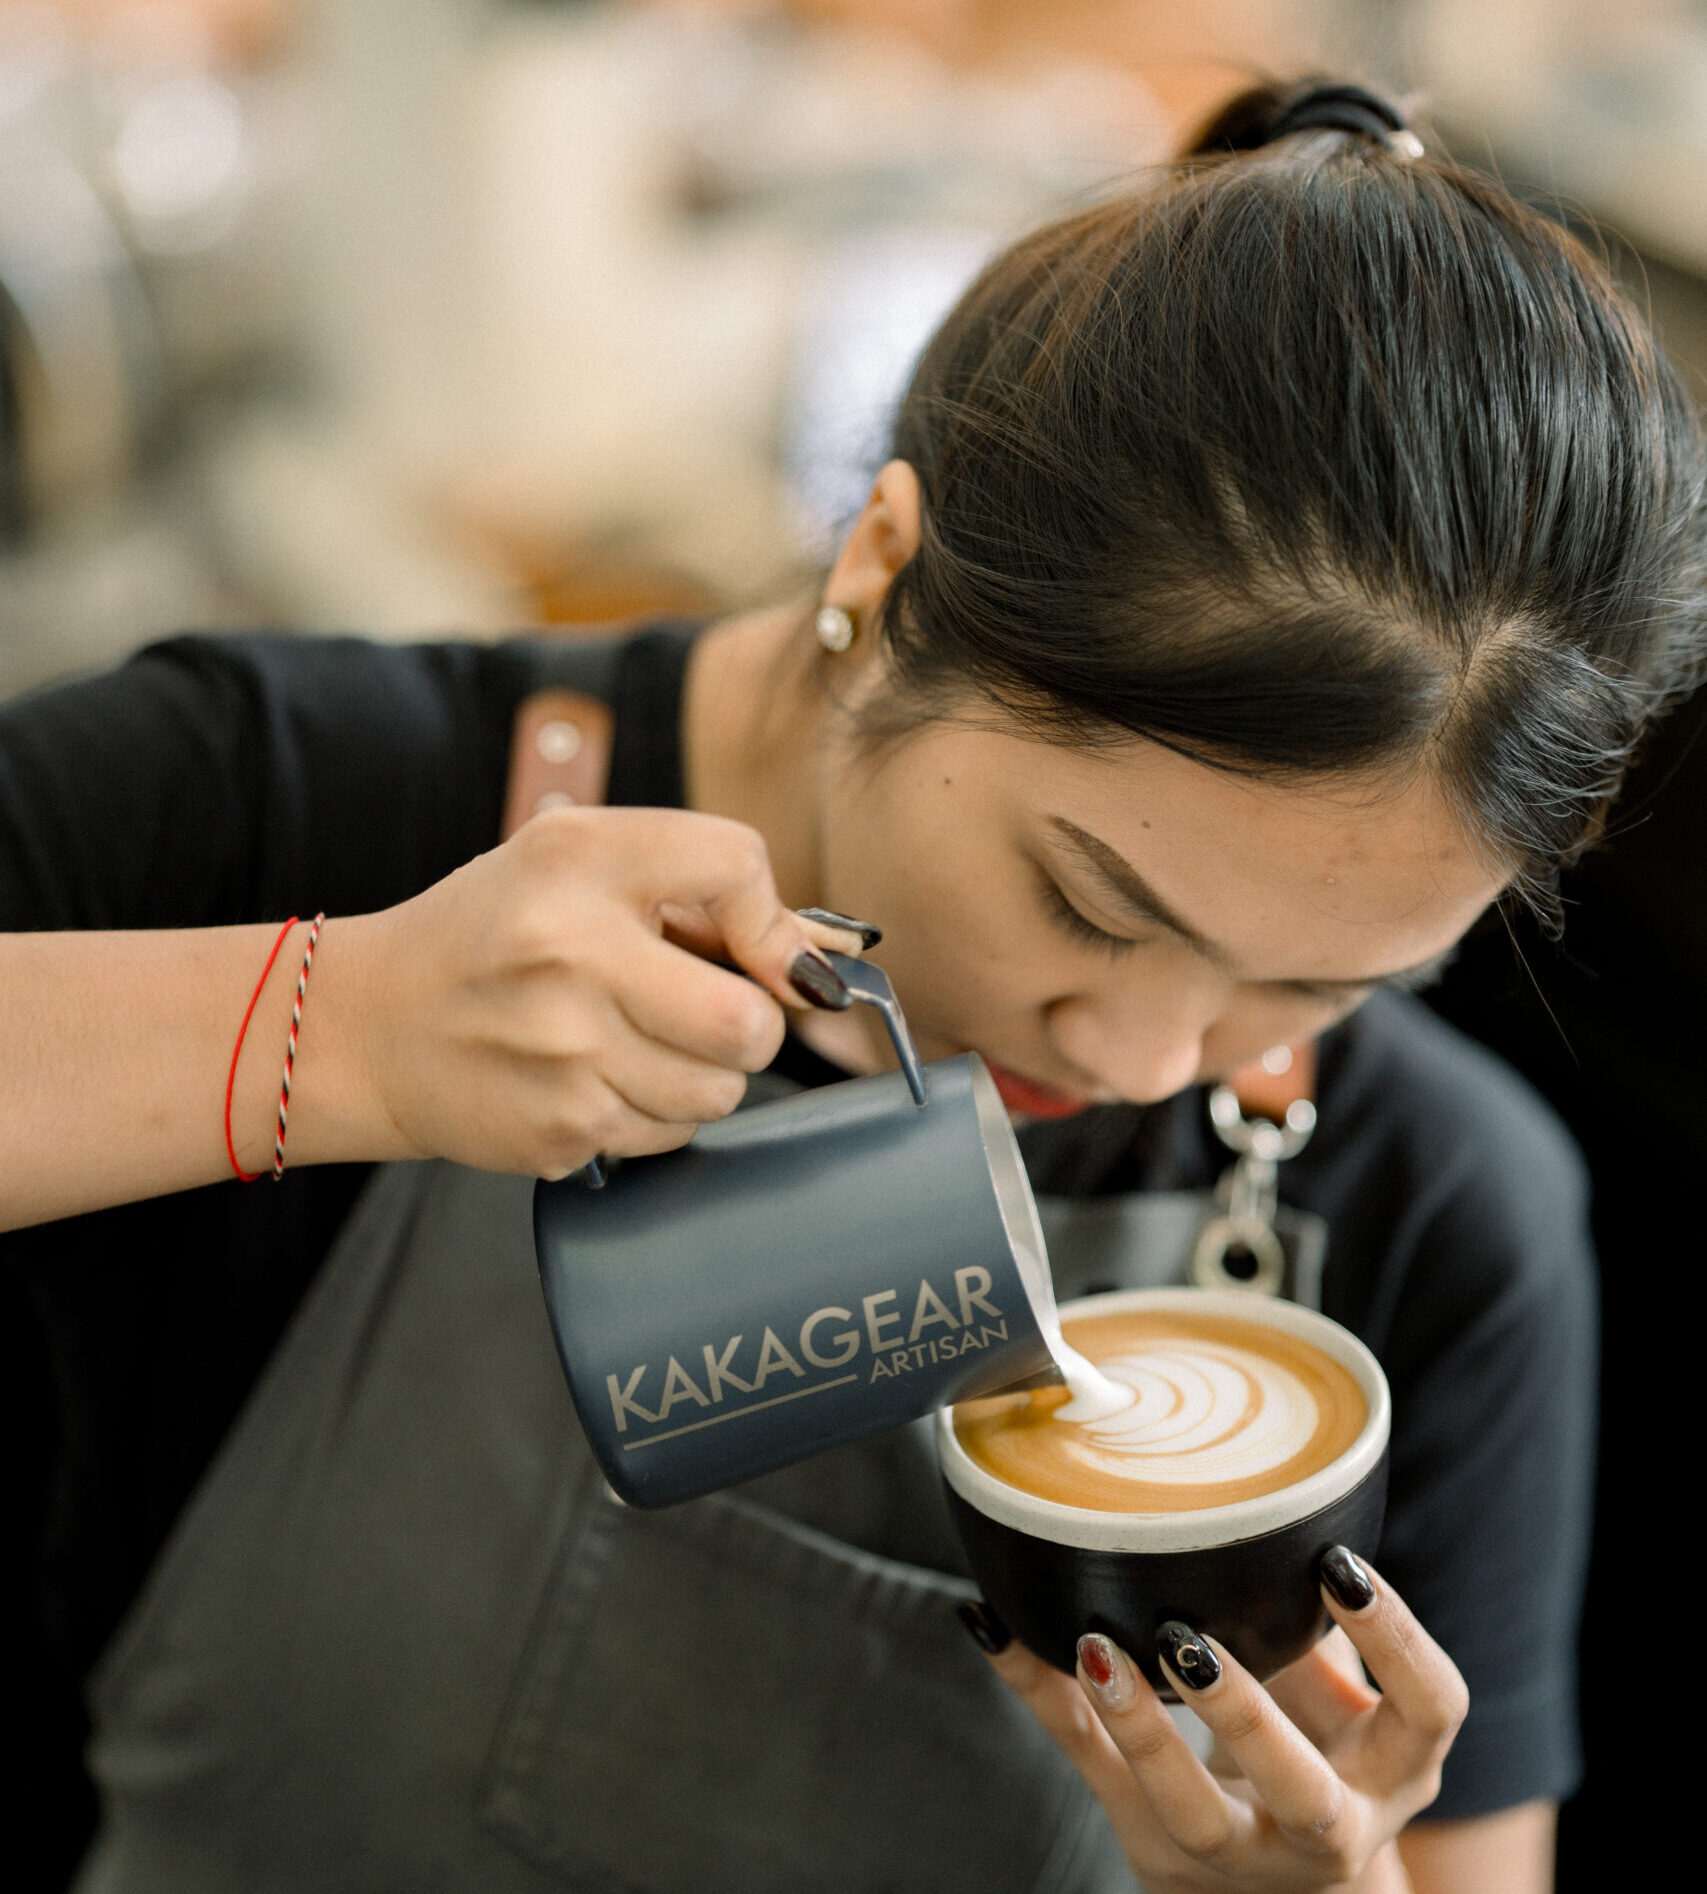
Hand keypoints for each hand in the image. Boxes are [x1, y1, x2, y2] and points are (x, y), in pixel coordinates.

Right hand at [324, 805, 864, 1177]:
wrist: (374, 1025)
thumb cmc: (498, 934)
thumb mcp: (581, 865)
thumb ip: (709, 890)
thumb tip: (828, 958)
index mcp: (578, 859)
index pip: (737, 866)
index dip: (770, 920)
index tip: (755, 949)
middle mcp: (570, 953)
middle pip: (750, 1020)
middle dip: (750, 1024)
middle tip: (706, 1011)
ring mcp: (563, 1054)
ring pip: (723, 1090)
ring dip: (704, 1073)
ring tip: (637, 1040)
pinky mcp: (559, 1132)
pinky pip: (673, 1135)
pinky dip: (656, 1114)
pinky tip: (599, 1078)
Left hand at [972, 1549, 1466, 1891]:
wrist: (1276, 1883)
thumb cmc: (1311, 1745)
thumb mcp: (1337, 1692)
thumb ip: (1311, 1614)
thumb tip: (1272, 1486)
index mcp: (1394, 1768)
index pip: (1429, 1708)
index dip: (1396, 1638)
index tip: (1337, 1564)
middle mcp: (1330, 1828)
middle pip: (1301, 1792)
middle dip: (1244, 1721)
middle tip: (1189, 1641)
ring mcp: (1240, 1856)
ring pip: (1190, 1813)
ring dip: (1140, 1730)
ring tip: (1096, 1646)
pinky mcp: (1152, 1847)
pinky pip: (1085, 1766)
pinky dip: (1034, 1689)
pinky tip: (990, 1624)